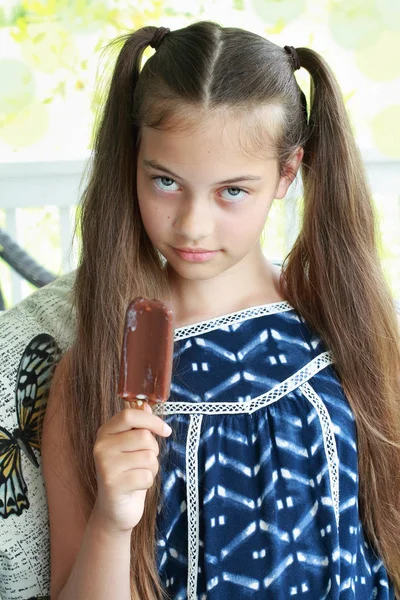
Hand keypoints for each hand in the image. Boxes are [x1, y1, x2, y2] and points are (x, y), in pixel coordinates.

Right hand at [92, 402, 171, 533]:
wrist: (113, 510)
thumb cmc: (127, 473)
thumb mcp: (132, 447)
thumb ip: (138, 426)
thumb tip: (146, 404)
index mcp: (105, 432)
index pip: (129, 415)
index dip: (151, 420)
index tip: (166, 431)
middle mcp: (101, 446)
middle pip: (144, 437)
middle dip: (153, 450)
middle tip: (143, 461)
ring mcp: (105, 465)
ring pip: (148, 457)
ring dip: (151, 468)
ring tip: (138, 474)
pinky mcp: (112, 484)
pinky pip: (147, 476)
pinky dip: (148, 482)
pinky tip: (135, 486)